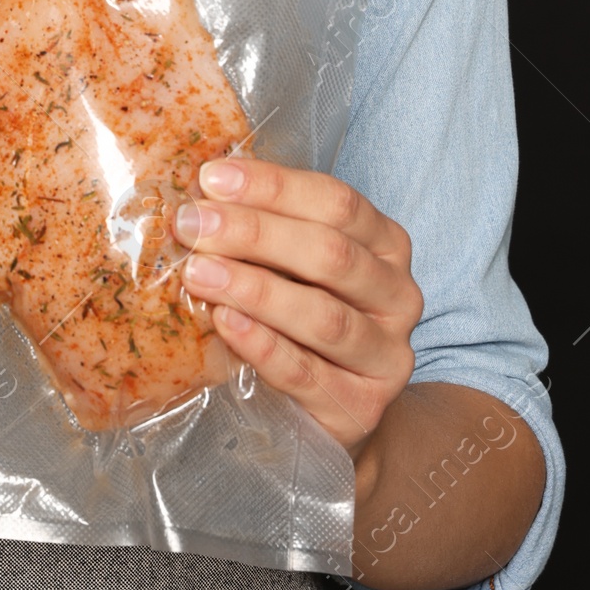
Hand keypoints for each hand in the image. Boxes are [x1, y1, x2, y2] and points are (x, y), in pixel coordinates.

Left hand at [174, 157, 423, 463]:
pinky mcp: (362, 407)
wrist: (334, 410)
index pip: (337, 202)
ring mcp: (386, 354)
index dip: (274, 186)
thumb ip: (266, 230)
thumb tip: (197, 191)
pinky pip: (306, 373)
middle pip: (331, 254)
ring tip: (199, 273)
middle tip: (192, 225)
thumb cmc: (304, 319)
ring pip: (323, 315)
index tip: (211, 178)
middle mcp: (397, 295)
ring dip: (255, 290)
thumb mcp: (295, 267)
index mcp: (386, 245)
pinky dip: (262, 345)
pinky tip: (224, 323)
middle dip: (255, 233)